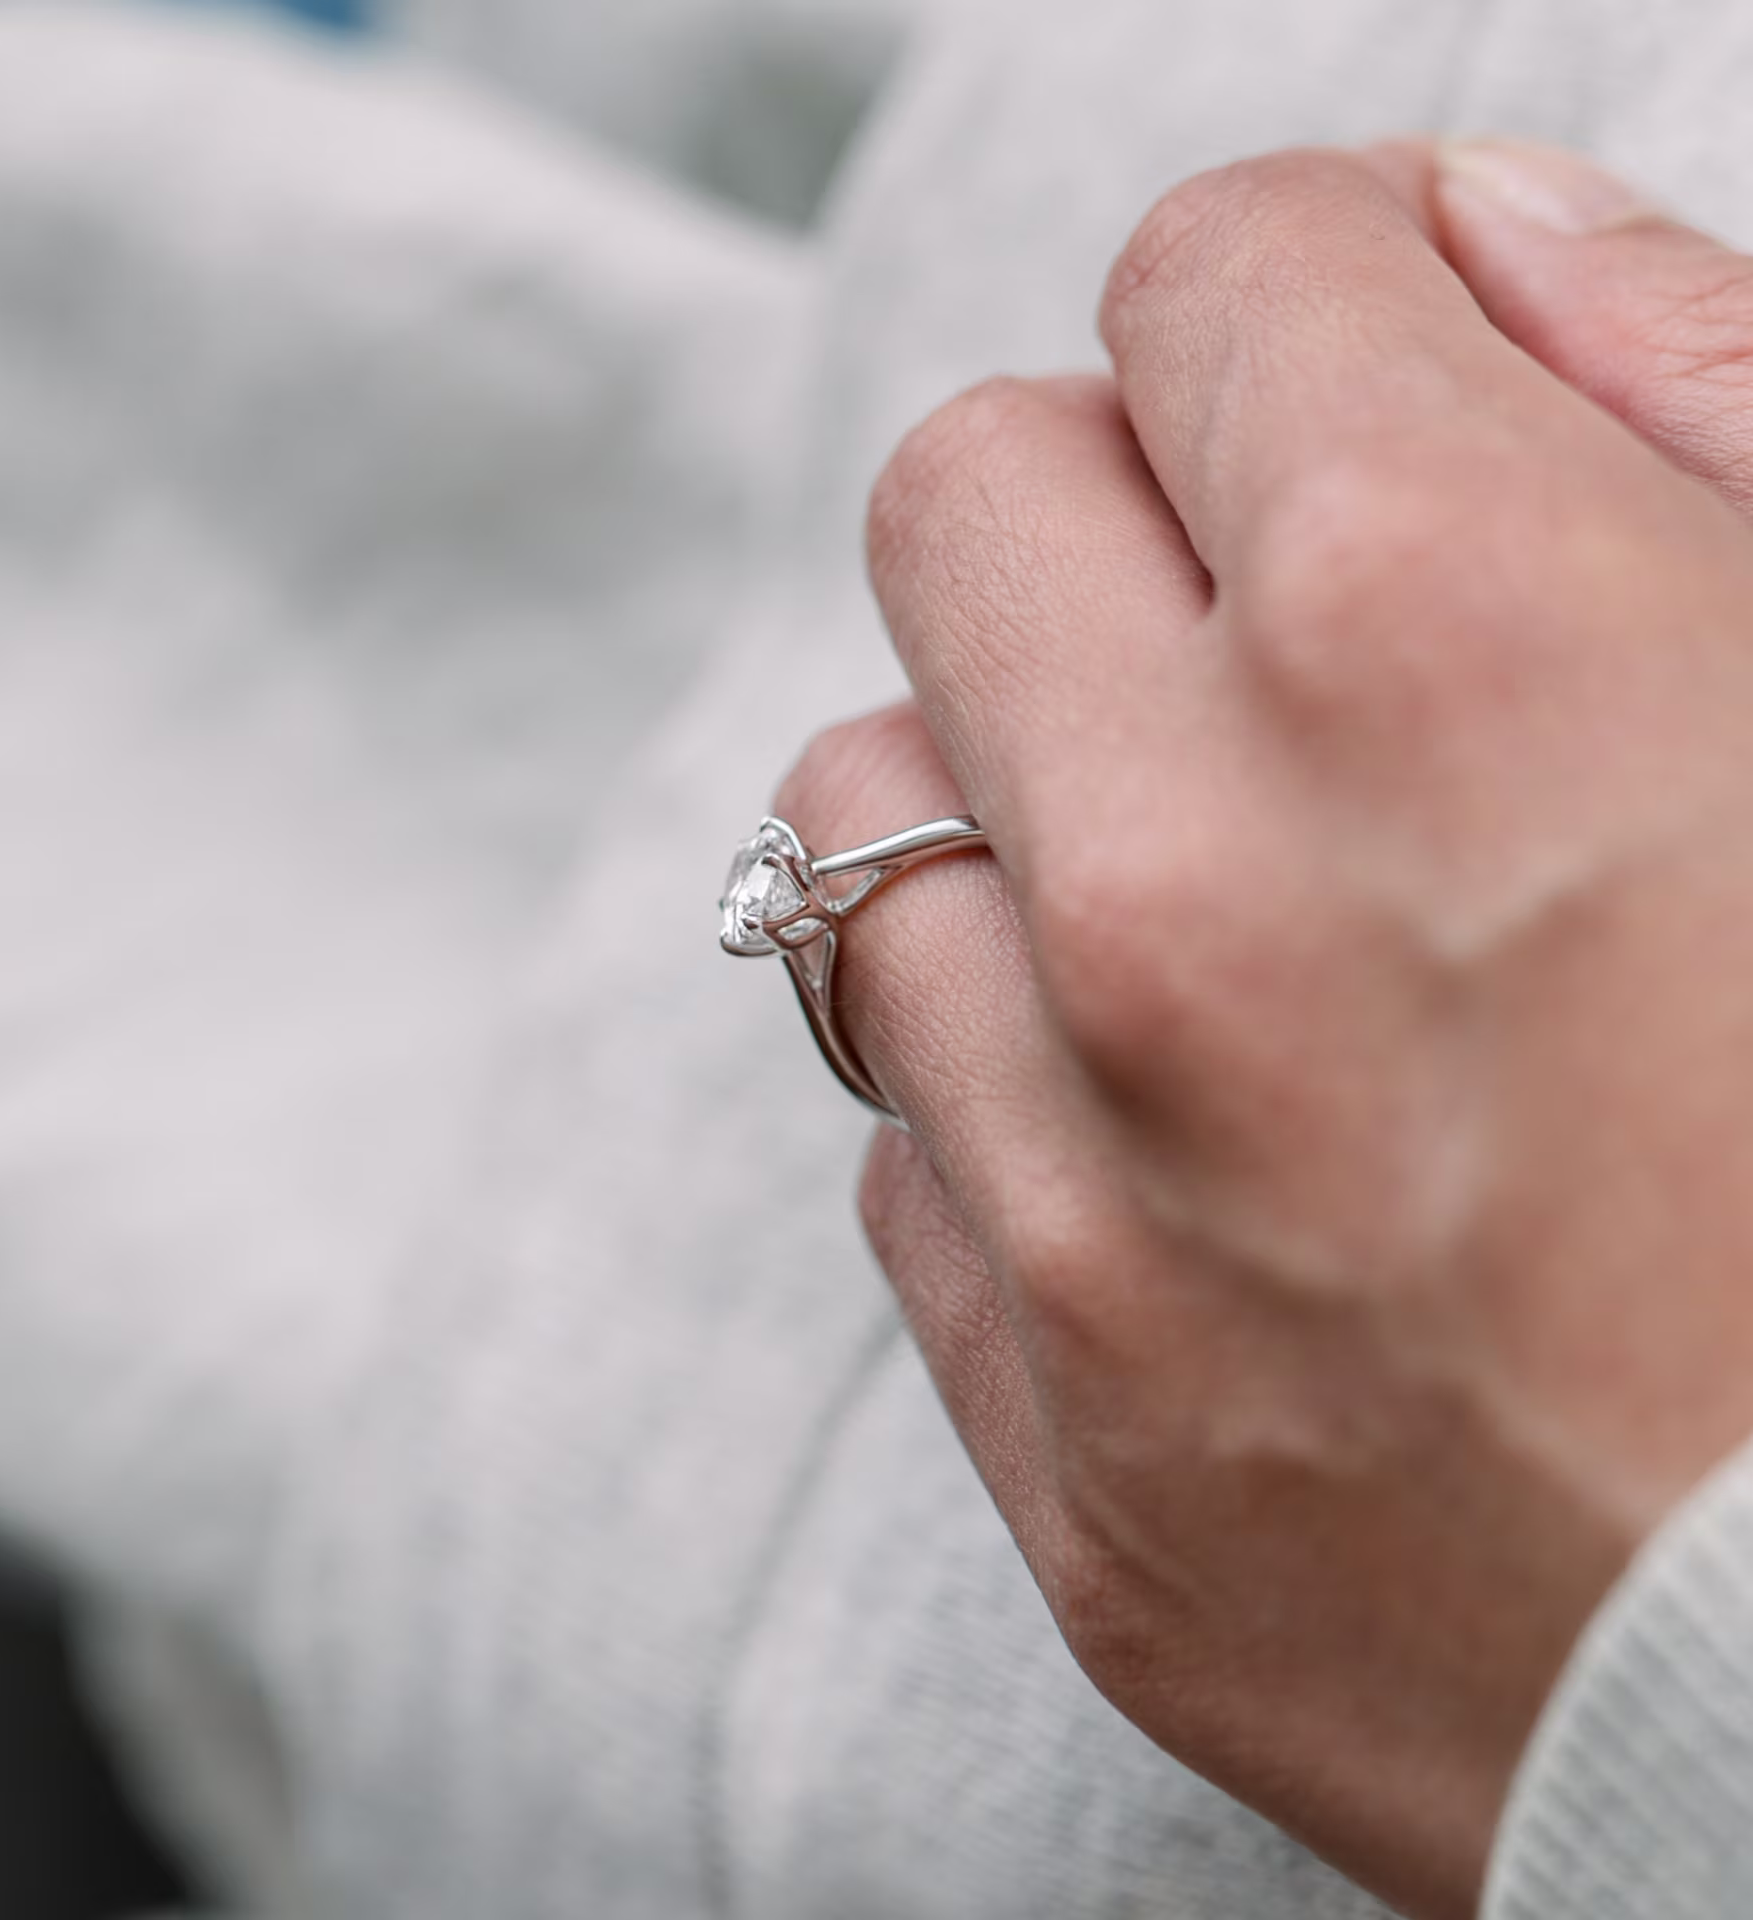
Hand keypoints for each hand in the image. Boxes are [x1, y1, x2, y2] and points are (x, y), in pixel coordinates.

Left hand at [777, 141, 1752, 1917]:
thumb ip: (1700, 389)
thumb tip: (1469, 238)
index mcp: (1441, 638)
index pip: (1206, 275)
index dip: (1315, 302)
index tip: (1378, 388)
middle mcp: (1194, 899)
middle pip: (964, 503)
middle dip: (1107, 514)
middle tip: (1261, 628)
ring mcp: (1089, 1188)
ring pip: (863, 821)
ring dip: (1017, 812)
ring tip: (1224, 907)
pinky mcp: (1060, 1417)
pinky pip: (912, 1132)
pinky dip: (1016, 1087)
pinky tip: (1203, 1147)